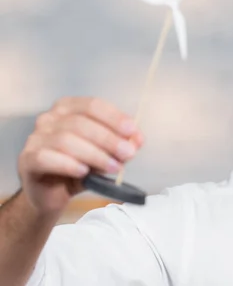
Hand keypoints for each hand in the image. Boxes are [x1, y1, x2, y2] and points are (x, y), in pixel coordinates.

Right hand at [17, 97, 143, 215]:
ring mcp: (36, 138)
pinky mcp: (27, 159)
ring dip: (95, 154)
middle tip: (128, 154)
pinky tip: (84, 172)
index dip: (114, 117)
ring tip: (113, 167)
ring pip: (66, 139)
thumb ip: (122, 144)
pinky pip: (47, 158)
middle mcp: (50, 118)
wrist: (52, 194)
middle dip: (109, 139)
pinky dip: (69, 164)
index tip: (132, 131)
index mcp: (69, 108)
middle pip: (81, 122)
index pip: (93, 105)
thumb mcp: (107, 154)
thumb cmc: (79, 167)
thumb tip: (138, 139)